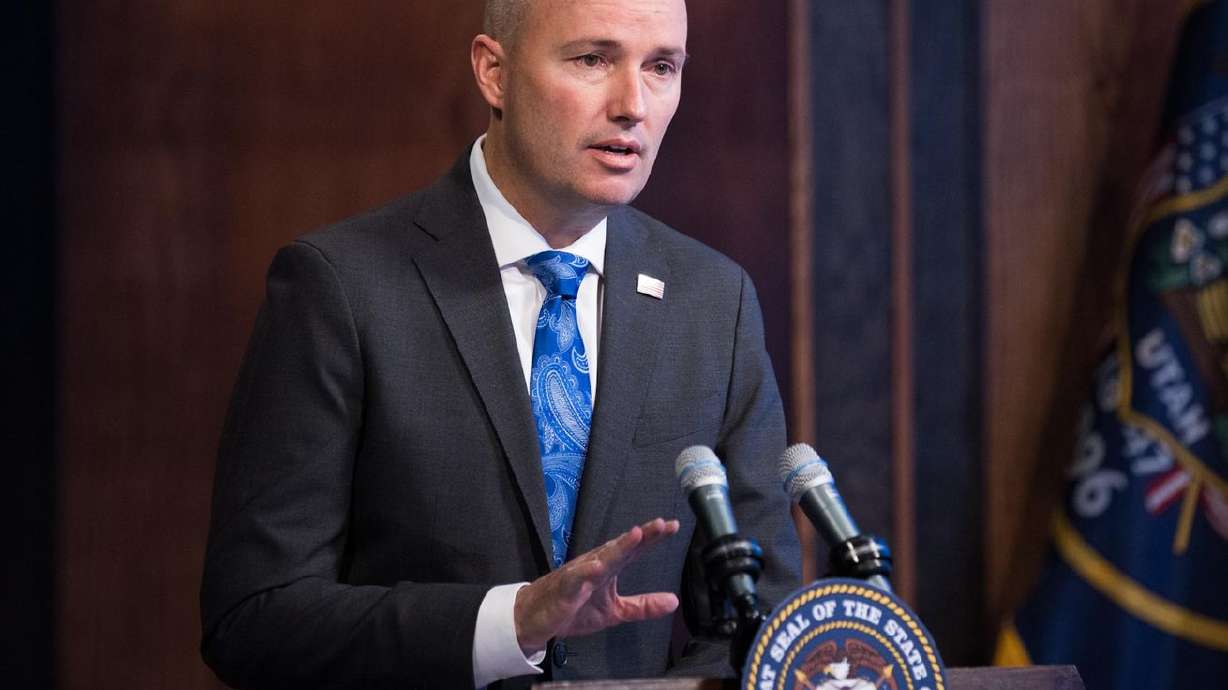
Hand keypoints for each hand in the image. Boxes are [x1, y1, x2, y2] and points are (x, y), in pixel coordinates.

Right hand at [513, 517, 680, 655]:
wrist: (535, 618)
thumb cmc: (575, 609)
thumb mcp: (615, 612)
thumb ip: (643, 606)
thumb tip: (674, 601)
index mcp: (610, 568)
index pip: (635, 550)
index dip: (653, 538)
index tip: (674, 526)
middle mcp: (597, 565)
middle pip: (622, 547)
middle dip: (640, 535)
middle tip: (661, 524)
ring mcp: (580, 574)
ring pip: (602, 557)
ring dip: (618, 546)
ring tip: (635, 535)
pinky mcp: (565, 589)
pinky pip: (575, 578)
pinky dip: (586, 572)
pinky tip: (597, 566)